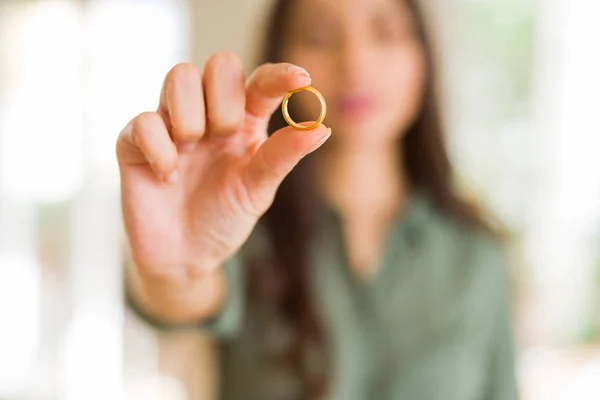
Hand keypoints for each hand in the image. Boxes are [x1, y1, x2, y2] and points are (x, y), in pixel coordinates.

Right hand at [116, 52, 329, 279]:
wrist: (184, 257)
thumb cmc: (224, 218)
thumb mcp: (258, 190)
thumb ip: (283, 157)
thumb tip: (322, 128)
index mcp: (244, 122)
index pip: (261, 82)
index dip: (281, 75)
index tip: (301, 81)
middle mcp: (208, 114)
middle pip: (220, 64)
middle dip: (225, 100)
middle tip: (223, 138)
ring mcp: (171, 123)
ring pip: (179, 76)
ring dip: (191, 116)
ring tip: (191, 151)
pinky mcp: (135, 141)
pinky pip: (144, 121)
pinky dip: (160, 150)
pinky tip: (167, 178)